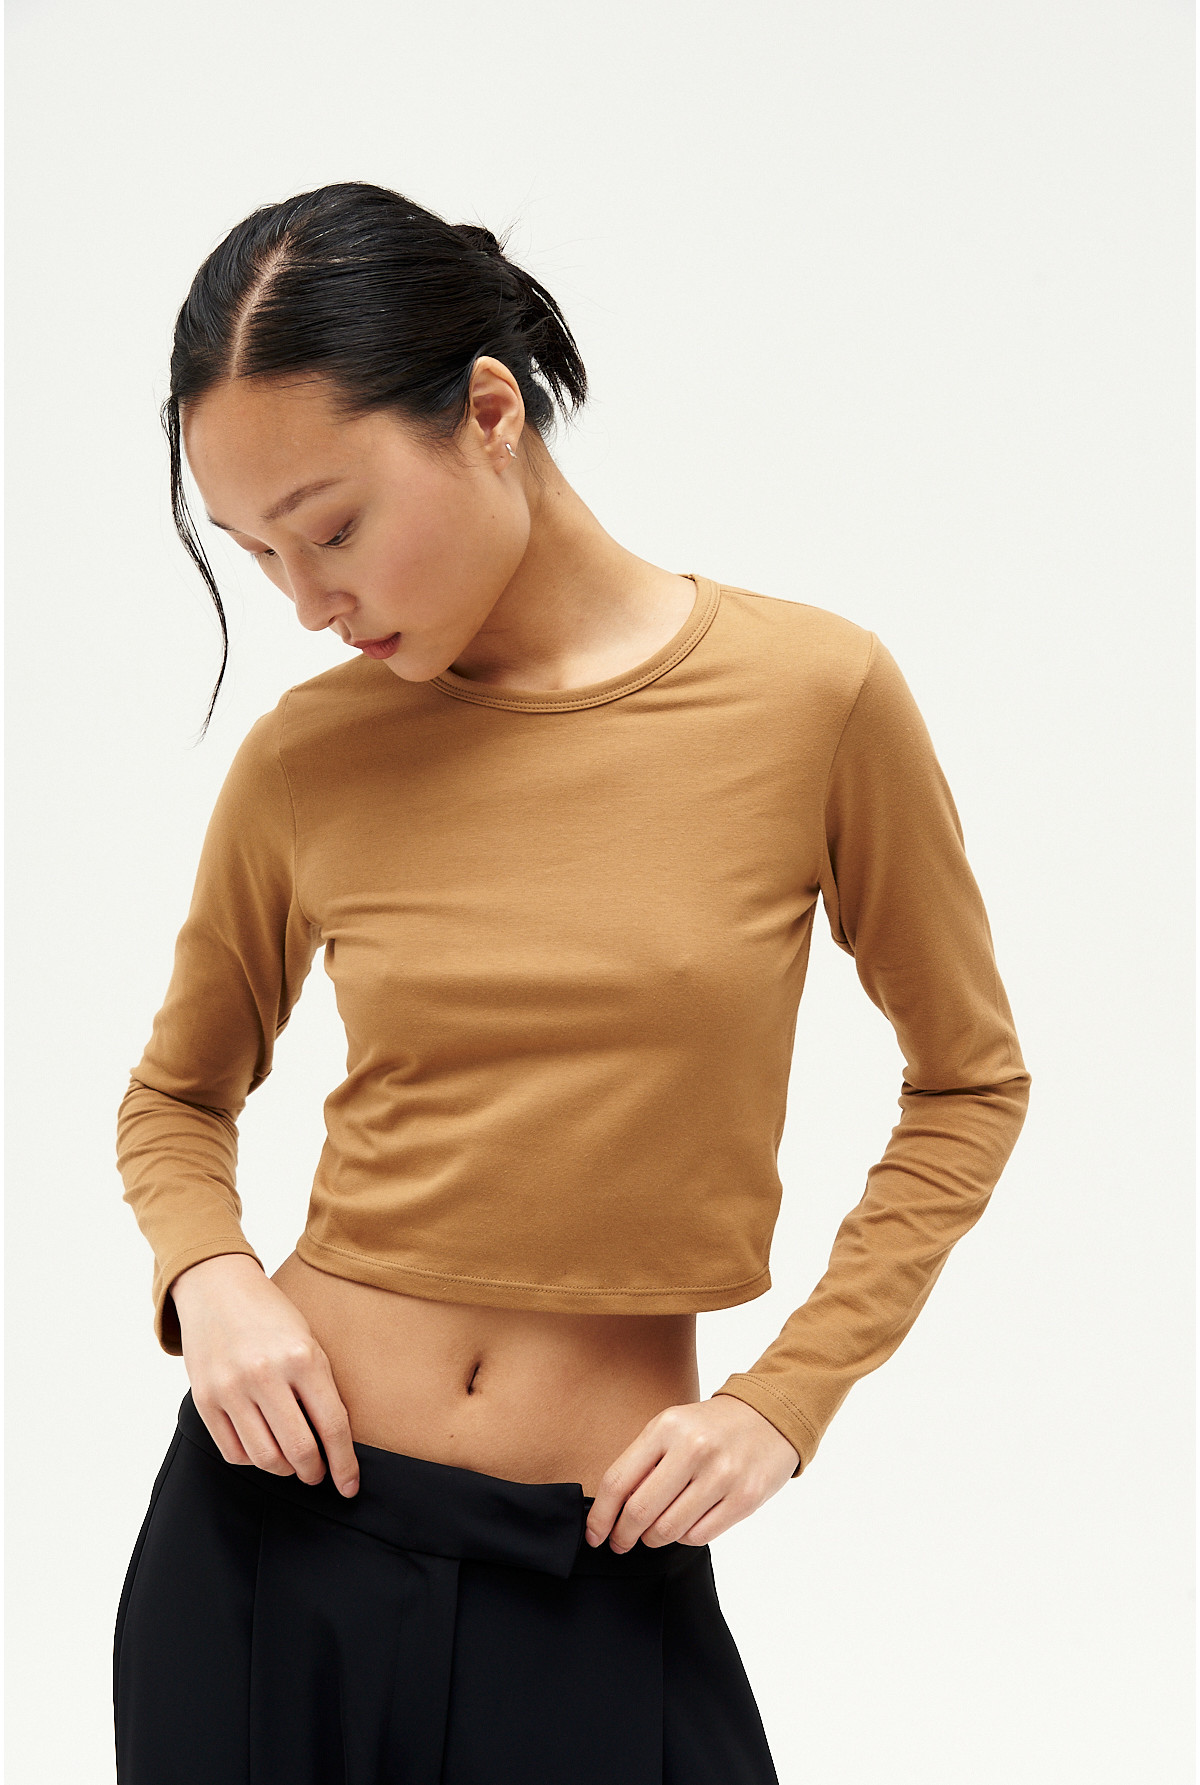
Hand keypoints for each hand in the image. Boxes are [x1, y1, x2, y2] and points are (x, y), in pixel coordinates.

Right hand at [170, 1253, 360, 1498]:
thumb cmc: (271, 1316)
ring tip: (292, 1464)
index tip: (350, 1486)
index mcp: (302, 1357)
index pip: (332, 1425)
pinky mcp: (205, 1399)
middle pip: (299, 1449)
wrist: (217, 1288)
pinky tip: (263, 1449)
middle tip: (317, 1474)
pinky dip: (253, 1460)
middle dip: (314, 1472)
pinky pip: (233, 1452)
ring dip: (284, 1470)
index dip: (344, 1463)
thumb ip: (319, 1387)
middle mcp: (266, 1374)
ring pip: (265, 1457)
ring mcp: (232, 1388)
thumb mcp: (308, 1340)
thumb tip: (334, 1443)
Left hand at [584, 1394, 799, 1551]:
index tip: (594, 1534)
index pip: (618, 1481)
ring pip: (669, 1529)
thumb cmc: (711, 1427)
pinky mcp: (745, 1498)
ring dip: (654, 1538)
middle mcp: (693, 1449)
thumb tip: (611, 1510)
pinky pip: (699, 1536)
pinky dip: (685, 1537)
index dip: (600, 1516)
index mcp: (667, 1428)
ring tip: (655, 1531)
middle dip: (624, 1535)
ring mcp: (722, 1474)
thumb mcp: (672, 1427)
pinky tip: (686, 1524)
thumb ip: (643, 1462)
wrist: (769, 1417)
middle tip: (621, 1543)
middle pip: (640, 1511)